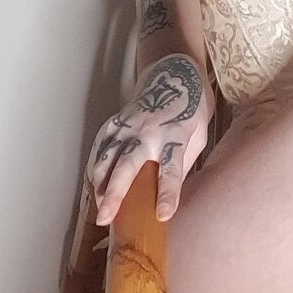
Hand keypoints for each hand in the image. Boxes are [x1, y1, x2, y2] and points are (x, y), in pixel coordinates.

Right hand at [87, 54, 210, 225]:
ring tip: (98, 208)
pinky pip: (100, 146)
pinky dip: (94, 166)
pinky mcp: (116, 122)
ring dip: (100, 184)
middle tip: (106, 217)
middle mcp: (148, 131)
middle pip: (128, 165)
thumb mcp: (199, 135)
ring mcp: (129, 126)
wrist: (174, 74)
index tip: (163, 214)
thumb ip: (184, 163)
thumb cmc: (191, 107)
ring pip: (107, 157)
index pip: (172, 169)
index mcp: (175, 135)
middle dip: (116, 193)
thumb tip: (171, 193)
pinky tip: (94, 184)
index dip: (167, 193)